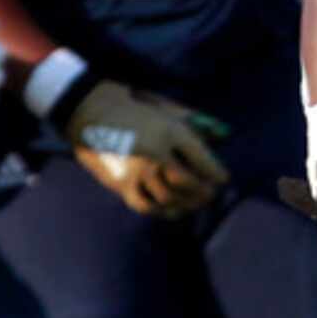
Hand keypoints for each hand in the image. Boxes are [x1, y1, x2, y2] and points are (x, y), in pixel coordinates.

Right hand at [66, 81, 230, 217]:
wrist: (91, 110)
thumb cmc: (135, 107)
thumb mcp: (167, 108)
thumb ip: (196, 121)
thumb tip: (225, 135)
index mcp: (169, 131)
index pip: (202, 160)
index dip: (216, 173)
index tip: (223, 179)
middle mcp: (154, 152)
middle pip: (187, 182)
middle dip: (204, 191)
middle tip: (210, 193)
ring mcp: (135, 169)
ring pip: (168, 197)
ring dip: (186, 203)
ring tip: (195, 202)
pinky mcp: (120, 182)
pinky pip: (146, 205)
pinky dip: (163, 210)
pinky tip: (173, 208)